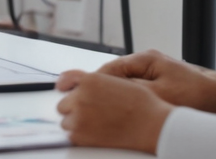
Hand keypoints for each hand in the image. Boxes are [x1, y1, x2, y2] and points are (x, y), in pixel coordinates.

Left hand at [56, 70, 172, 153]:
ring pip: (66, 122)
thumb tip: (73, 85)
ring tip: (97, 125)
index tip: (65, 92)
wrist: (152, 125)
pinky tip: (97, 133)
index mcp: (90, 80)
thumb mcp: (117, 81)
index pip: (64, 82)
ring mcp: (79, 117)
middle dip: (74, 109)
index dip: (68, 90)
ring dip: (76, 123)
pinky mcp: (81, 135)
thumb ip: (93, 81)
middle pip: (63, 105)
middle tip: (92, 113)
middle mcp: (81, 97)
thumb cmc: (141, 104)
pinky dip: (81, 136)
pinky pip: (71, 136)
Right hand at [96, 49, 215, 113]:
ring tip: (105, 106)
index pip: (110, 68)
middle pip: (115, 73)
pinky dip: (128, 95)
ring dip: (116, 92)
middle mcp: (147, 60)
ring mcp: (154, 68)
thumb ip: (132, 90)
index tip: (81, 92)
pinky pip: (136, 85)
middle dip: (103, 87)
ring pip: (125, 80)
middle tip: (91, 101)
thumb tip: (109, 90)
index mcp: (145, 58)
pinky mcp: (161, 78)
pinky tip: (126, 106)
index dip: (95, 82)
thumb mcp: (160, 94)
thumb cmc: (196, 94)